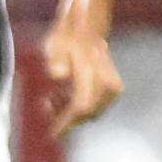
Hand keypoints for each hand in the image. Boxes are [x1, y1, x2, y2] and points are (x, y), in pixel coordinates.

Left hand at [40, 3, 121, 136]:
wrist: (87, 27)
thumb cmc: (66, 37)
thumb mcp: (54, 45)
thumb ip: (56, 61)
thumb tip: (58, 75)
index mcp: (91, 71)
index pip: (81, 106)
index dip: (66, 122)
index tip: (53, 135)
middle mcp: (107, 81)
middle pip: (88, 113)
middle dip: (68, 116)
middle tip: (47, 105)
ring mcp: (114, 86)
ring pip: (93, 111)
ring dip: (73, 110)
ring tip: (54, 96)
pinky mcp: (114, 89)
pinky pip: (97, 106)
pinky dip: (82, 106)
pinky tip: (67, 95)